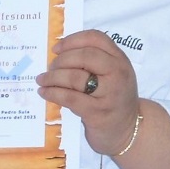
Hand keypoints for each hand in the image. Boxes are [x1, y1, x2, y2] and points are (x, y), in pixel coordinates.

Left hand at [35, 29, 140, 156]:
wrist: (127, 130)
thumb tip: (57, 55)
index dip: (72, 40)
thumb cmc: (113, 99)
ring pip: (74, 77)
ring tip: (41, 80)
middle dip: (61, 60)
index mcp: (119, 59)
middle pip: (84, 56)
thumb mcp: (111, 75)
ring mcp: (109, 93)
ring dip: (52, 77)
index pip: (96, 38)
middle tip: (49, 68)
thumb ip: (93, 61)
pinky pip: (70, 98)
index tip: (56, 48)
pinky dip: (52, 93)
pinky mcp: (97, 112)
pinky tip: (44, 92)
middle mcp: (118, 73)